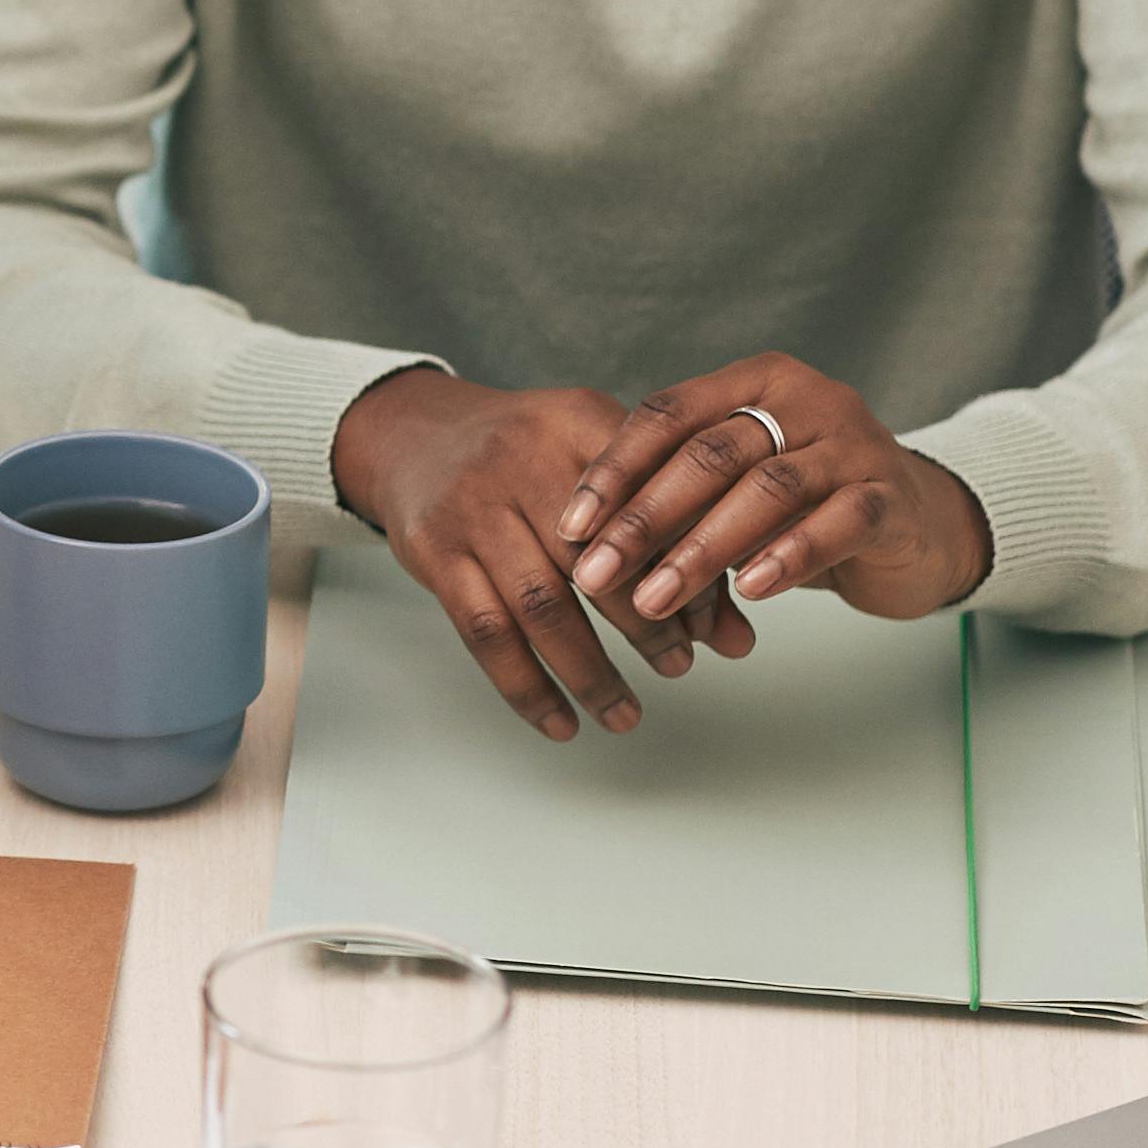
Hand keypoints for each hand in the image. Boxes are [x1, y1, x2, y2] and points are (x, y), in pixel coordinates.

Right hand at [331, 361, 754, 740]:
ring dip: (589, 671)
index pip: (648, 501)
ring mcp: (473, 510)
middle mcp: (523, 460)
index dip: (687, 567)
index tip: (711, 624)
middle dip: (646, 625)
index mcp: (579, 425)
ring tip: (625, 714)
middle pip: (598, 557)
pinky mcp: (434, 554)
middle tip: (679, 667)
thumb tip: (734, 635)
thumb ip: (669, 529)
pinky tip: (560, 722)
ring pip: (542, 607)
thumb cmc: (527, 453)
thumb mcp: (599, 458)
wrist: (413, 435)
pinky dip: (527, 687)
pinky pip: (485, 634)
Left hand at [556, 353, 993, 636]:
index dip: (614, 469)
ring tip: (653, 599)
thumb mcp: (736, 489)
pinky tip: (748, 592)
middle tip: (594, 575)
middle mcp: (807, 399)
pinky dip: (788, 555)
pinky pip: (837, 521)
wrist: (919, 525)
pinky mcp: (891, 494)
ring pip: (768, 489)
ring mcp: (854, 443)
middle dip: (644, 518)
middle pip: (711, 453)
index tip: (569, 525)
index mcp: (756, 381)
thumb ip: (680, 499)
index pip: (668, 413)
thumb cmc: (808, 505)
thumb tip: (591, 551)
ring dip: (702, 549)